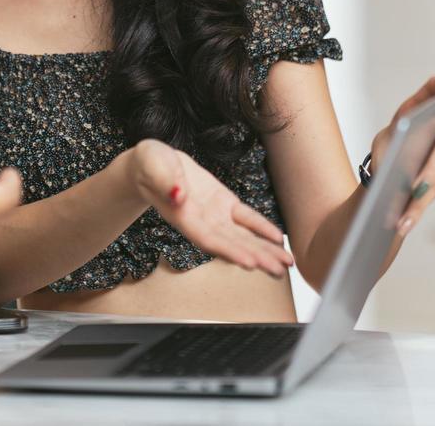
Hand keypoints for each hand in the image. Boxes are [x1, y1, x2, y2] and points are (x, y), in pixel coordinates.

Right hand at [127, 139, 294, 277]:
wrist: (154, 164)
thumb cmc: (149, 165)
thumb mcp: (152, 165)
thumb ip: (164, 181)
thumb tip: (178, 195)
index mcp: (182, 217)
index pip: (208, 239)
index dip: (229, 251)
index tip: (249, 263)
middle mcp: (201, 222)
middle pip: (231, 244)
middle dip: (255, 257)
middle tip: (278, 270)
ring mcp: (214, 214)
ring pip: (242, 235)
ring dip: (264, 250)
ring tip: (286, 263)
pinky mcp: (223, 202)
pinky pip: (245, 217)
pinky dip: (261, 228)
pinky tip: (278, 239)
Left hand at [370, 73, 434, 236]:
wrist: (391, 172)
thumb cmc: (390, 148)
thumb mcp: (384, 141)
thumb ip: (390, 149)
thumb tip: (395, 169)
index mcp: (427, 108)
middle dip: (431, 169)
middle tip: (414, 188)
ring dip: (421, 198)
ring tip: (401, 218)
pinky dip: (418, 208)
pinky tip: (404, 222)